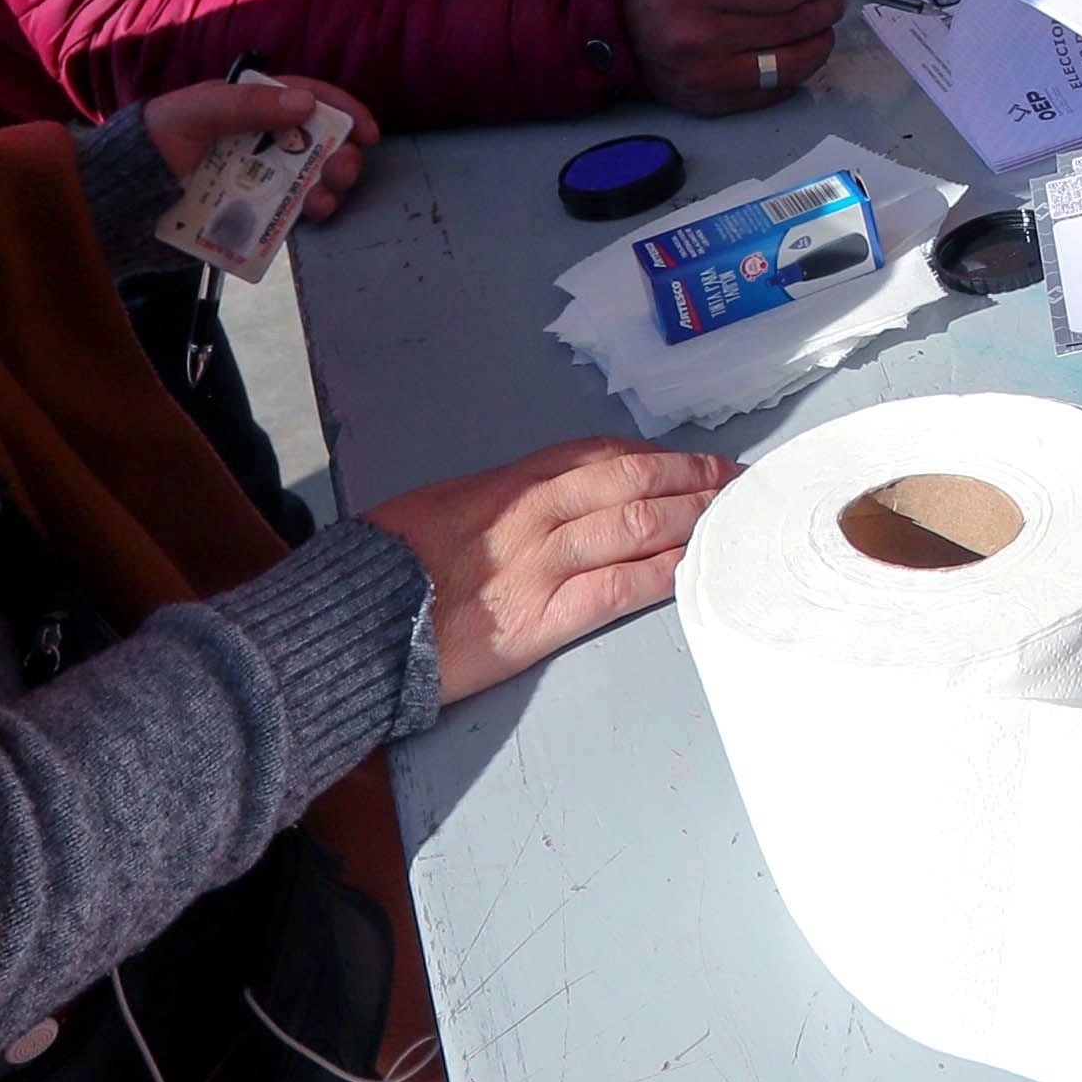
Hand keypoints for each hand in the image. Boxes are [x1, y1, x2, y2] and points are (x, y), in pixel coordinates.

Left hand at [138, 71, 379, 219]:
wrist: (122, 198)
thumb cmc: (156, 141)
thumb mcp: (197, 113)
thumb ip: (246, 106)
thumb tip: (307, 105)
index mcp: (252, 105)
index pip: (308, 98)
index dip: (344, 111)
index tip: (368, 132)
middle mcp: (262, 139)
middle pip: (319, 142)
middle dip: (341, 154)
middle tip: (344, 169)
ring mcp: (259, 176)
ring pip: (312, 178)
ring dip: (330, 185)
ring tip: (324, 198)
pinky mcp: (252, 210)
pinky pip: (290, 211)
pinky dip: (307, 212)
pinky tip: (309, 214)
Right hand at [367, 437, 730, 703]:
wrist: (346, 625)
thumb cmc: (379, 570)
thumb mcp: (437, 508)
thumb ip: (494, 502)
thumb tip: (538, 503)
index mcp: (505, 485)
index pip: (599, 456)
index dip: (655, 456)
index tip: (689, 460)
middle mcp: (531, 515)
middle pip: (632, 481)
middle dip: (693, 479)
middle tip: (736, 481)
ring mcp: (541, 566)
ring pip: (637, 524)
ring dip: (695, 518)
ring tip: (733, 517)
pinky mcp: (542, 620)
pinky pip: (620, 587)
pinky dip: (666, 572)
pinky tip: (697, 566)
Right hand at [619, 0, 841, 113]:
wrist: (613, 14)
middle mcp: (698, 37)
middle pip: (791, 27)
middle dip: (824, 10)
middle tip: (830, 1)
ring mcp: (702, 76)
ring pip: (789, 67)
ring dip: (818, 45)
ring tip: (821, 29)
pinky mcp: (705, 102)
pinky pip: (769, 94)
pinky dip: (792, 74)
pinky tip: (791, 53)